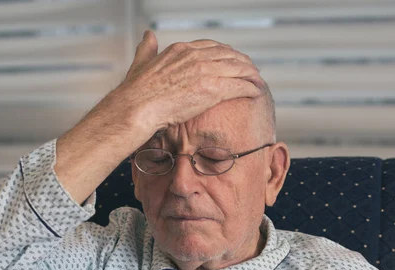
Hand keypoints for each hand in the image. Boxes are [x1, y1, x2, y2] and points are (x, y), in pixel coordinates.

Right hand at [117, 30, 263, 133]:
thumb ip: (147, 48)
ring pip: (238, 69)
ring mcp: (205, 72)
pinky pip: (239, 86)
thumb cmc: (136, 92)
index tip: (233, 58)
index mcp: (181, 50)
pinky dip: (251, 88)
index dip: (226, 52)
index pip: (211, 46)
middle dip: (243, 62)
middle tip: (252, 70)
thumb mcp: (141, 62)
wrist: (138, 108)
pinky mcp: (212, 89)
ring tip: (258, 80)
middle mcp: (195, 57)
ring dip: (251, 75)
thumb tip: (148, 35)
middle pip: (229, 55)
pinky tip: (257, 91)